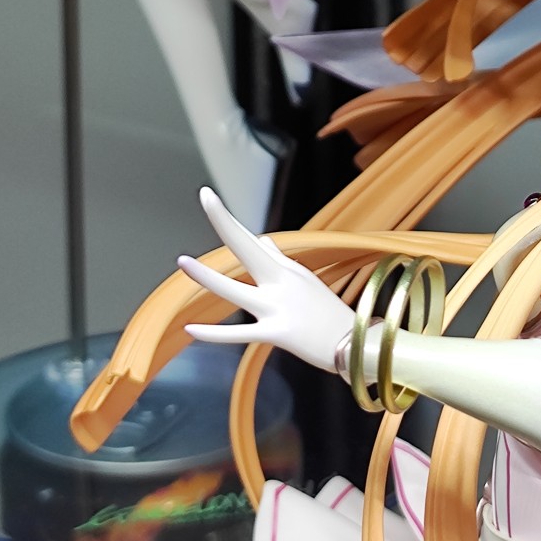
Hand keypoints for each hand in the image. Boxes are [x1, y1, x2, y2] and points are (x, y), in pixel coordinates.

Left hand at [179, 186, 354, 372]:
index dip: (227, 219)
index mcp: (286, 269)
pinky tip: (190, 329)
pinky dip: (214, 334)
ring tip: (181, 262)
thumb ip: (280, 260)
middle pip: (247, 249)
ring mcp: (280, 307)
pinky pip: (241, 334)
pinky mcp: (280, 333)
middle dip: (225, 223)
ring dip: (208, 278)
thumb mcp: (306, 281)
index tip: (207, 196)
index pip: (250, 239)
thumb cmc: (329, 314)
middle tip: (205, 196)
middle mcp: (282, 281)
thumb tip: (262, 239)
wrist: (358, 344)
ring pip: (236, 291)